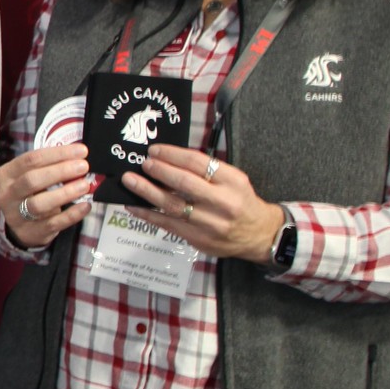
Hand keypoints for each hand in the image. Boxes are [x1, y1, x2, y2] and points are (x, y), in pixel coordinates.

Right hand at [0, 142, 93, 249]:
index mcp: (6, 175)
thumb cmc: (27, 193)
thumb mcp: (28, 176)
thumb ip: (48, 167)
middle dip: (60, 171)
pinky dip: (71, 214)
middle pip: (32, 180)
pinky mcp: (30, 232)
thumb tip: (78, 158)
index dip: (57, 154)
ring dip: (65, 193)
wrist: (15, 226)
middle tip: (83, 167)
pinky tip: (85, 206)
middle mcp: (8, 195)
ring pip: (39, 204)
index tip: (81, 151)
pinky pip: (53, 223)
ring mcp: (17, 215)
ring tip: (85, 185)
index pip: (30, 160)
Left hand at [124, 143, 284, 263]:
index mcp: (232, 182)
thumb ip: (207, 171)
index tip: (155, 150)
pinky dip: (148, 214)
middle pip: (184, 182)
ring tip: (130, 180)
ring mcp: (210, 223)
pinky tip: (134, 205)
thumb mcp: (234, 180)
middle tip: (143, 163)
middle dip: (159, 171)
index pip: (198, 163)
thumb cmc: (241, 202)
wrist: (259, 234)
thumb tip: (169, 160)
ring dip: (147, 191)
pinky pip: (168, 224)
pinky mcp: (198, 238)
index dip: (172, 155)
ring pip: (173, 205)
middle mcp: (222, 202)